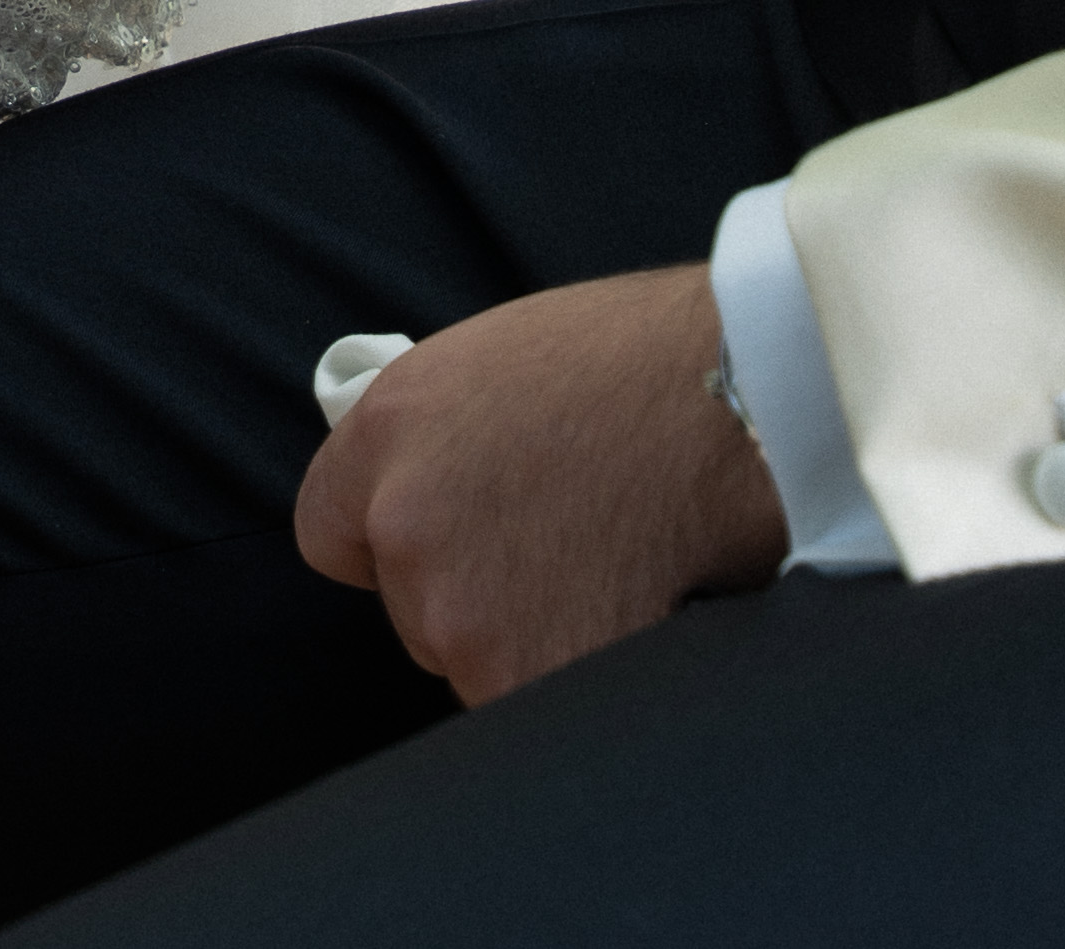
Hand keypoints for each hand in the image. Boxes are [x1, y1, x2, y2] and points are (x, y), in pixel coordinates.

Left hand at [293, 267, 787, 703]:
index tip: (445, 538)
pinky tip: (627, 610)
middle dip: (473, 593)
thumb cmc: (637, 363)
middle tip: (559, 541)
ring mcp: (460, 608)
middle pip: (412, 607)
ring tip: (607, 568)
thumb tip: (425, 492)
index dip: (389, 541)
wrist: (734, 400)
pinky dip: (575, 673)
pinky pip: (532, 700)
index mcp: (386, 429)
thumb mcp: (493, 363)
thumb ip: (437, 439)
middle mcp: (403, 521)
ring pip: (474, 660)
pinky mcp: (523, 676)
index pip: (330, 530)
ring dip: (528, 640)